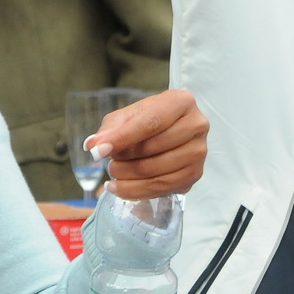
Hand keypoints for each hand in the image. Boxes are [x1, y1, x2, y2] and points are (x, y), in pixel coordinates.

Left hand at [83, 90, 209, 200]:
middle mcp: (197, 124)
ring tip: (114, 172)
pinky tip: (120, 187)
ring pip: (157, 170)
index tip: (98, 151)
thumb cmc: (146, 122)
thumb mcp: (126, 117)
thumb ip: (109, 130)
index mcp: (182, 102)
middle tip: (108, 161)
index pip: (151, 123)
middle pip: (153, 147)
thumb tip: (93, 146)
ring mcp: (200, 151)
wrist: (168, 133)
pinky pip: (162, 188)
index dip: (122, 138)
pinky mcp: (195, 173)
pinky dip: (136, 191)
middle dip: (124, 158)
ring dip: (127, 176)